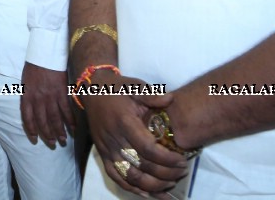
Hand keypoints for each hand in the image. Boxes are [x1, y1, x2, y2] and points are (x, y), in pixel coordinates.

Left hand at [21, 62, 74, 147]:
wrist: (45, 55)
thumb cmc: (34, 67)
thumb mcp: (25, 82)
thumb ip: (28, 96)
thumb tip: (32, 109)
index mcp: (26, 96)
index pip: (27, 117)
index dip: (31, 130)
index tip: (35, 139)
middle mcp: (37, 99)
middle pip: (42, 121)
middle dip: (47, 134)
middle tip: (53, 143)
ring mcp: (50, 97)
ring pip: (55, 119)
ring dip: (59, 131)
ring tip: (63, 140)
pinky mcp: (62, 93)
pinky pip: (66, 110)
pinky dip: (70, 121)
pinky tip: (73, 129)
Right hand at [84, 73, 188, 194]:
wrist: (92, 90)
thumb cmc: (117, 89)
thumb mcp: (135, 86)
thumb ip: (152, 95)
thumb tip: (170, 99)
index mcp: (124, 122)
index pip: (147, 148)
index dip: (166, 159)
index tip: (182, 161)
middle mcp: (114, 139)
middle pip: (141, 166)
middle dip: (165, 174)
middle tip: (182, 172)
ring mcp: (107, 149)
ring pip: (130, 176)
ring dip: (152, 185)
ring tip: (170, 184)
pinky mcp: (102, 154)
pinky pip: (116, 177)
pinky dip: (132, 188)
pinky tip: (147, 193)